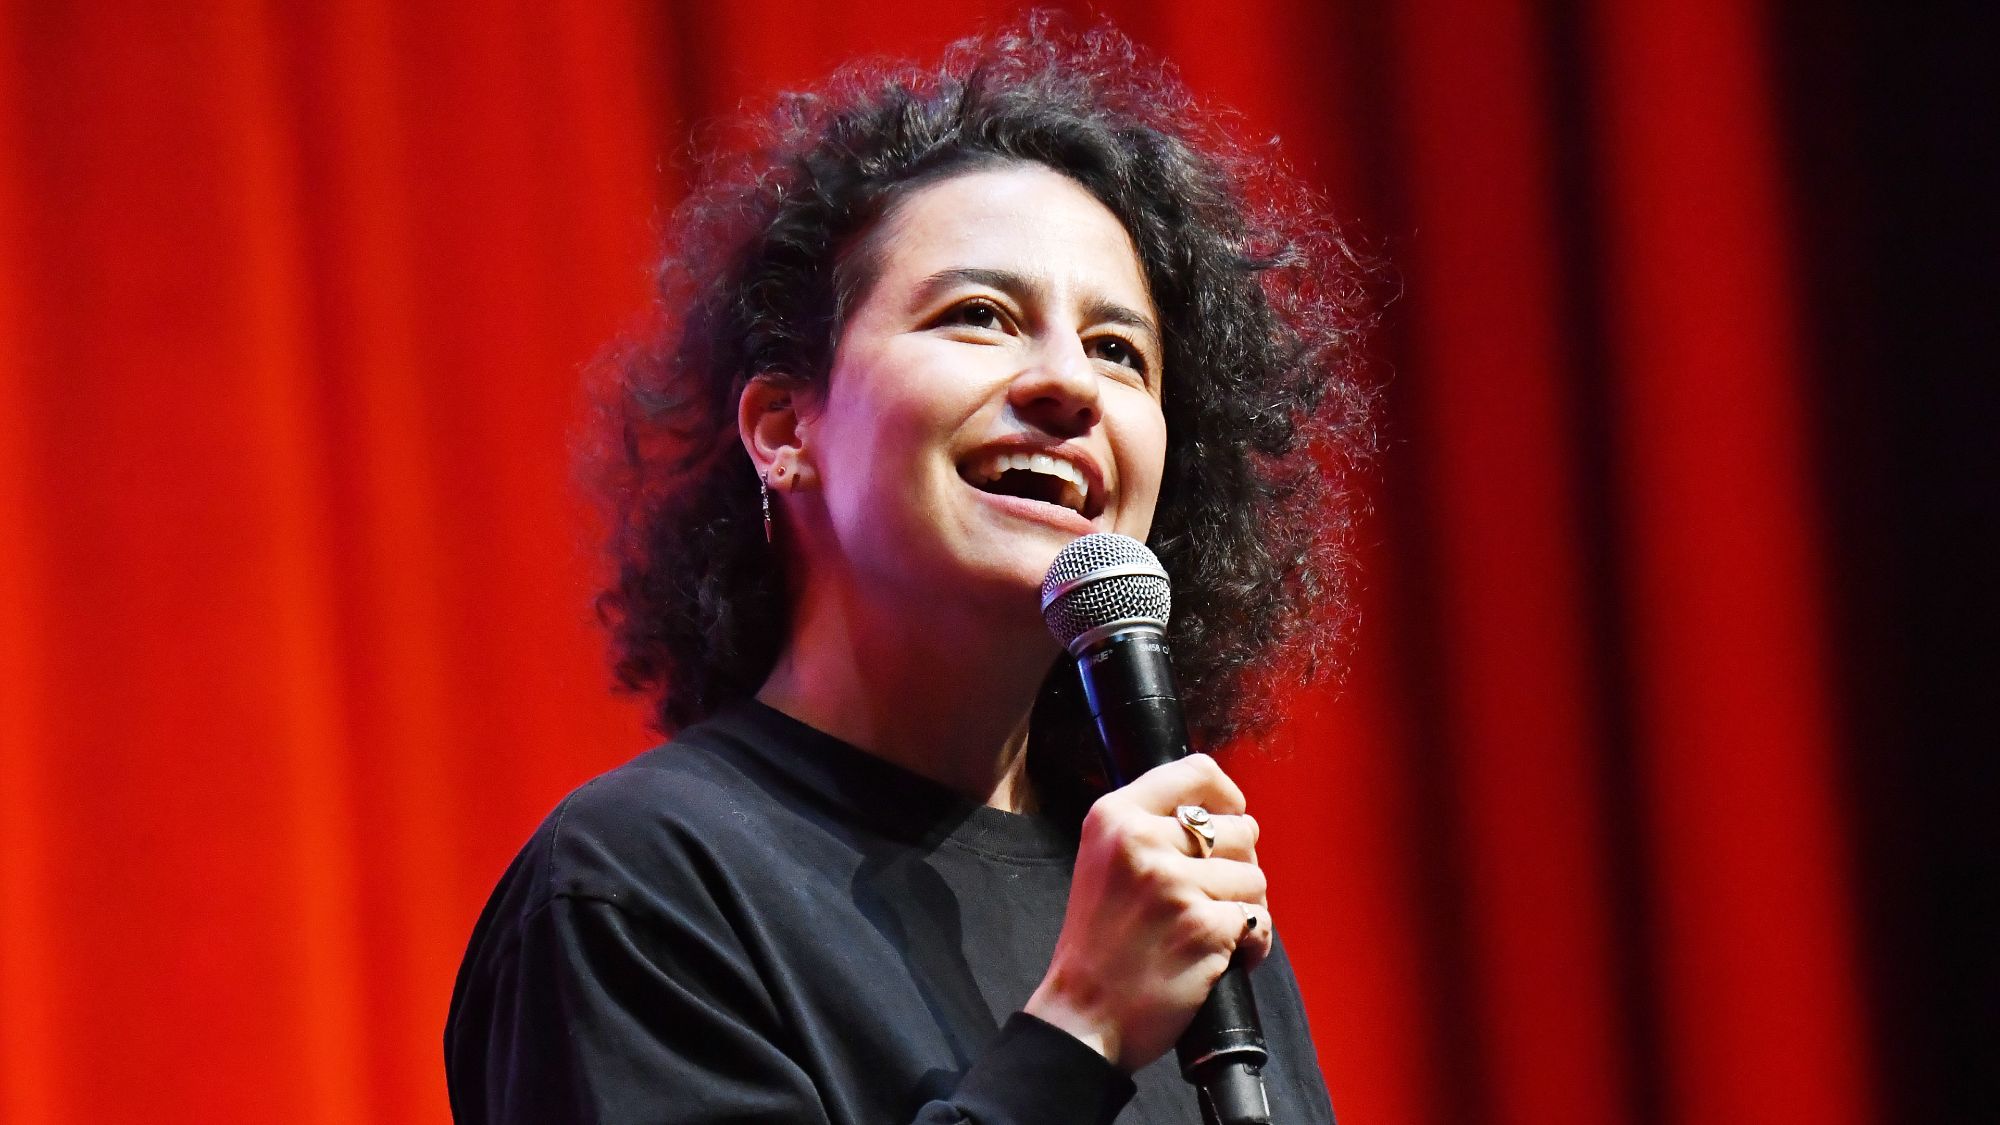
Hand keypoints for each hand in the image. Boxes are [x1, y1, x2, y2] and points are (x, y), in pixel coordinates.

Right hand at [1024, 753, 1272, 1070]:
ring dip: (1245, 908)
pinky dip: (1252, 944)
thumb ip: (1151, 827)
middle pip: (1241, 828)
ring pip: (1255, 878)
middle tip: (1209, 896)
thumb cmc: (1099, 944)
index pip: (1196, 771)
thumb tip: (1223, 811)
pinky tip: (1224, 956)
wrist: (1082, 1016)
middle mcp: (1143, 841)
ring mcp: (1174, 884)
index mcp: (1115, 816)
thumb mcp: (1104, 861)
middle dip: (1238, 866)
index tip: (1227, 821)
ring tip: (1209, 928)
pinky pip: (1260, 921)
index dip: (1226, 797)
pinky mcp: (1203, 926)